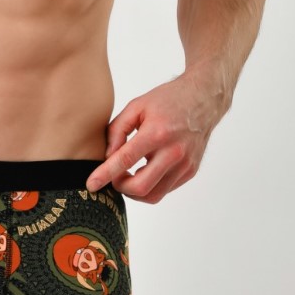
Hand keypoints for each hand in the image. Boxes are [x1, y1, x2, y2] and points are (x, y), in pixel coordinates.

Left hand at [85, 73, 220, 202]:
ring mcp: (185, 164)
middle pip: (141, 187)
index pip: (125, 161)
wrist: (203, 99)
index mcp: (157, 133)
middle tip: (114, 177)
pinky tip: (145, 171)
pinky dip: (150, 186)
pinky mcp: (190, 171)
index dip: (105, 175)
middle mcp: (174, 152)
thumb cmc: (167, 100)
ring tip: (128, 176)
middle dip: (121, 187)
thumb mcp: (136, 106)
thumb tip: (107, 156)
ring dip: (135, 191)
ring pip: (154, 195)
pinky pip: (165, 190)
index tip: (91, 185)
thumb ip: (117, 130)